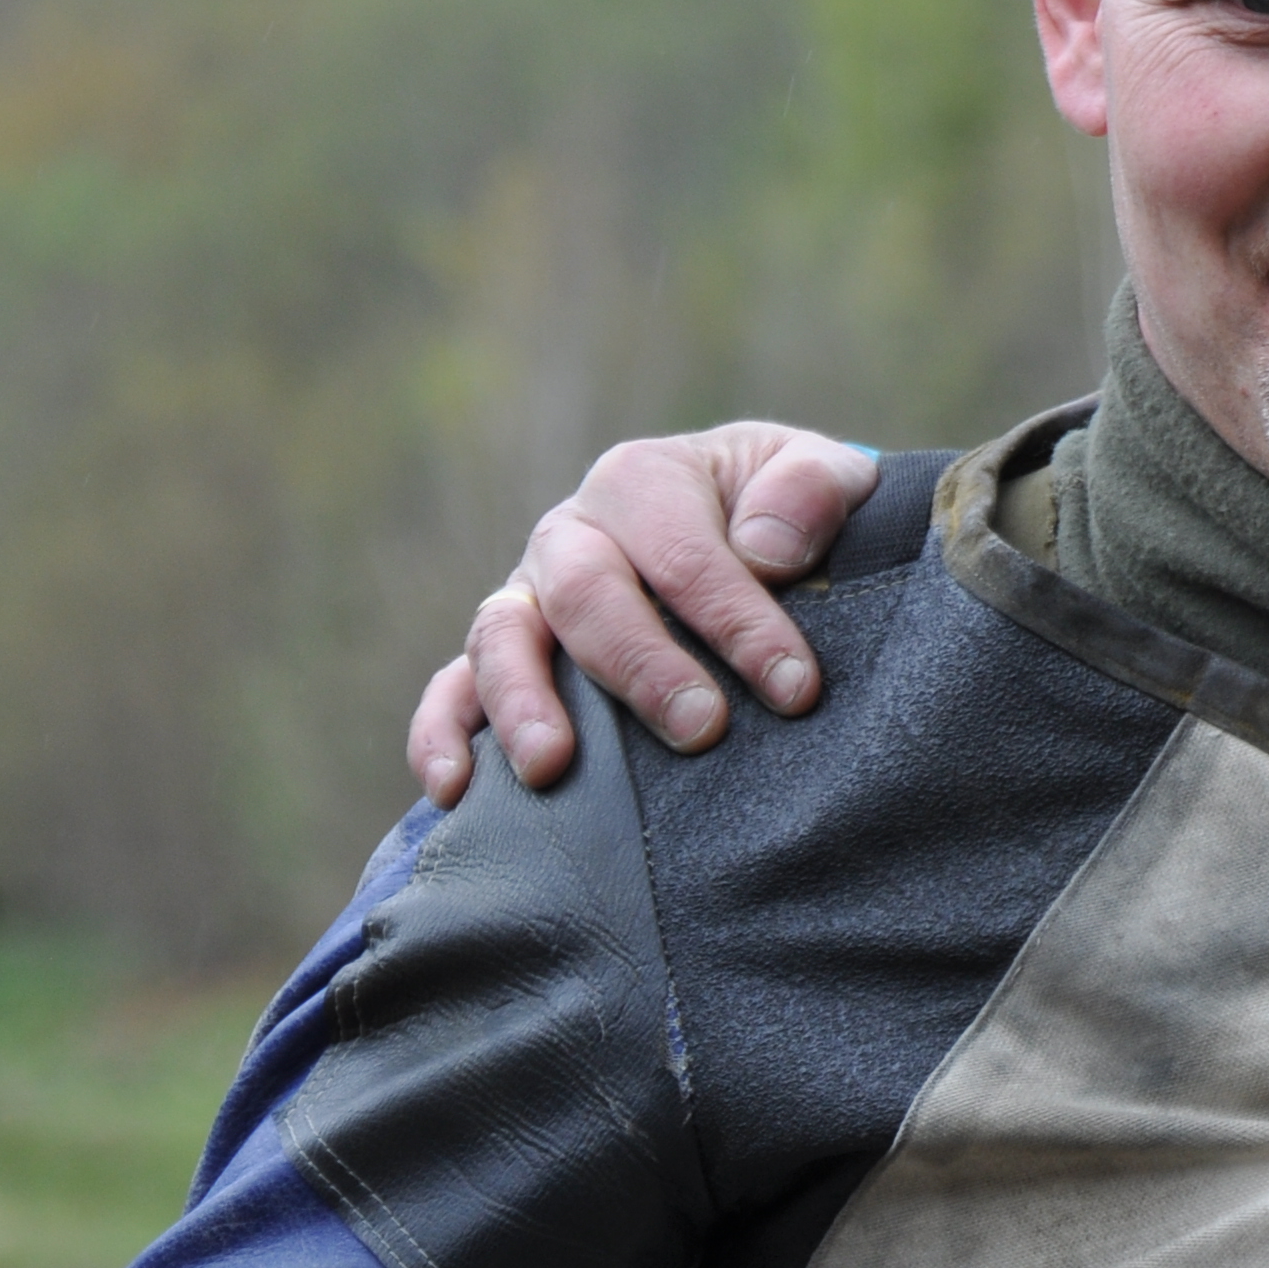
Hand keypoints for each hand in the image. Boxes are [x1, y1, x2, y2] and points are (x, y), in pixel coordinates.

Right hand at [404, 424, 878, 804]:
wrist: (751, 526)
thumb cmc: (789, 510)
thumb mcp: (827, 477)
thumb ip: (811, 491)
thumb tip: (765, 553)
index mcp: (642, 480)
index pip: (686, 556)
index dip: (739, 623)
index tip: (795, 688)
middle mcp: (571, 533)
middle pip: (586, 593)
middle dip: (644, 667)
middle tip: (702, 730)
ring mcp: (528, 597)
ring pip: (501, 638)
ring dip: (522, 702)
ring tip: (551, 766)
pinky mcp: (502, 658)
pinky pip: (451, 690)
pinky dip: (441, 734)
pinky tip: (451, 790)